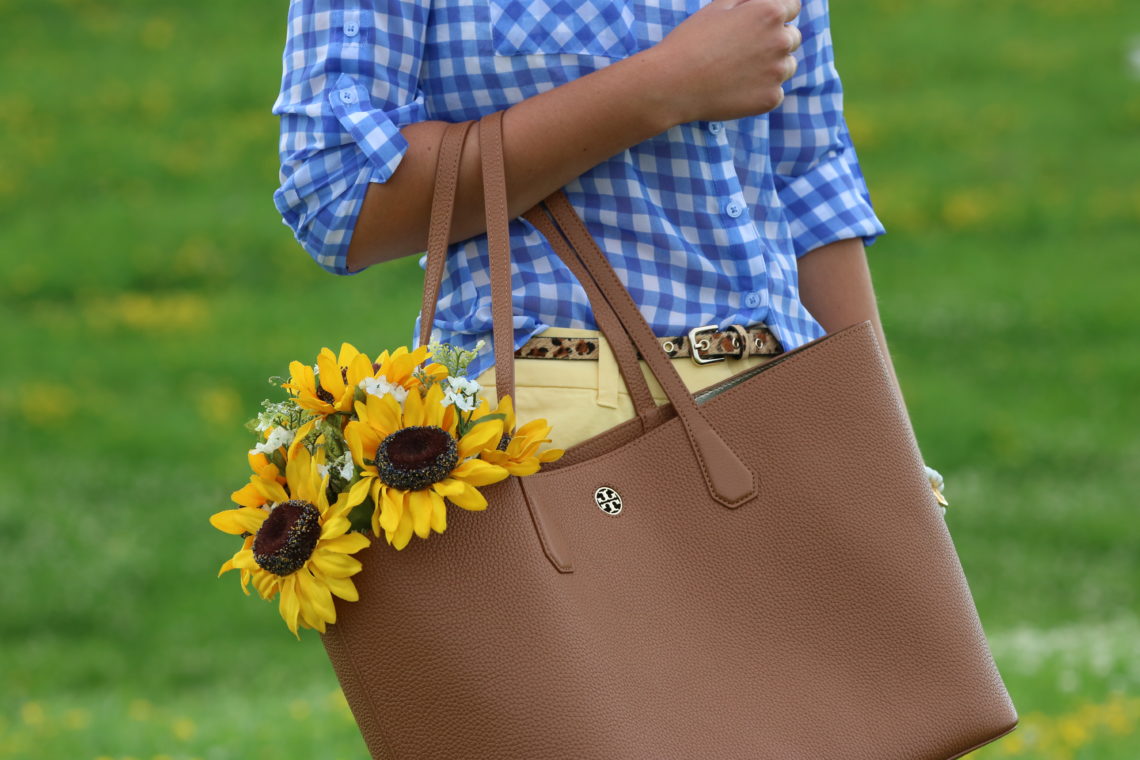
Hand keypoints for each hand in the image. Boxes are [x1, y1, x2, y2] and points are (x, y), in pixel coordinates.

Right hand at [645, 0, 803, 124]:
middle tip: (743, 51)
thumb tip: (761, 1)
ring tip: (739, 71)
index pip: (793, 7)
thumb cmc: (691, 41)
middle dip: (775, 41)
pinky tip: (736, 88)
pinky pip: (775, 92)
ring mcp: (777, 72)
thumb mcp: (718, 6)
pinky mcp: (770, 98)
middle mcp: (781, 40)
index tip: (759, 25)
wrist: (673, 84)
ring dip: (772, 66)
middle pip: (792, 37)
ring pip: (787, 66)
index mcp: (770, 13)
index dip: (776, 14)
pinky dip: (761, 90)